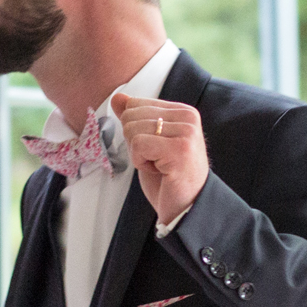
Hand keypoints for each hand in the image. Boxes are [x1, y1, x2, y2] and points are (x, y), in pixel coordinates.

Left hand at [111, 93, 208, 224]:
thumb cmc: (167, 178)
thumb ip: (134, 118)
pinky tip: (159, 171)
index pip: (136, 104)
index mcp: (183, 111)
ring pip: (132, 129)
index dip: (135, 131)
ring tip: (159, 166)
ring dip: (138, 154)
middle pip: (131, 115)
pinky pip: (137, 145)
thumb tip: (117, 97)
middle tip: (157, 160)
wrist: (186, 209)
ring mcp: (186, 133)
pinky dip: (140, 162)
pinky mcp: (179, 149)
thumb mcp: (147, 143)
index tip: (155, 150)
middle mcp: (188, 117)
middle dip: (134, 143)